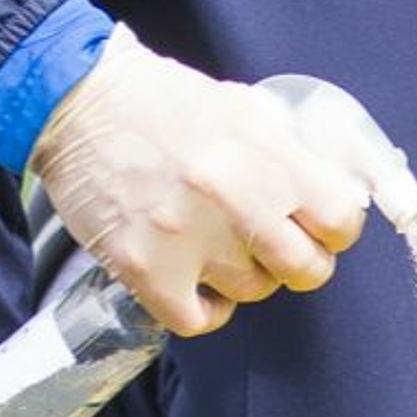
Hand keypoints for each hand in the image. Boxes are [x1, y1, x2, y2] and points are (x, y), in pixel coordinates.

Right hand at [29, 26, 382, 334]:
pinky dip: (204, 307)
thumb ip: (283, 150)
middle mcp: (234, 199)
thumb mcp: (238, 106)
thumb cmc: (155, 98)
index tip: (319, 226)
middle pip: (307, 268)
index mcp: (264, 152)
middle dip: (299, 260)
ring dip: (243, 275)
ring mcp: (189, 239)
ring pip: (253, 292)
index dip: (334, 227)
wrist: (75, 98)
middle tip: (276, 245)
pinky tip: (194, 282)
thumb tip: (327, 188)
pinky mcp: (146, 269)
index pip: (341, 220)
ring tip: (217, 248)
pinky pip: (199, 318)